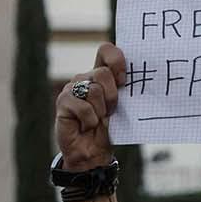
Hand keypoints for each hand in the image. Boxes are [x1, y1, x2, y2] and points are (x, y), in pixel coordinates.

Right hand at [55, 42, 124, 170]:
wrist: (93, 151)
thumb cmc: (110, 127)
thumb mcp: (122, 104)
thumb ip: (124, 86)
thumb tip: (138, 73)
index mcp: (100, 74)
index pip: (106, 50)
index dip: (116, 59)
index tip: (124, 79)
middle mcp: (85, 77)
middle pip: (103, 72)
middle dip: (112, 95)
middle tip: (111, 111)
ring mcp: (71, 88)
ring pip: (94, 90)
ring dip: (101, 110)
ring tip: (97, 120)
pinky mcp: (62, 102)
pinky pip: (82, 105)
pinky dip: (89, 119)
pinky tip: (86, 126)